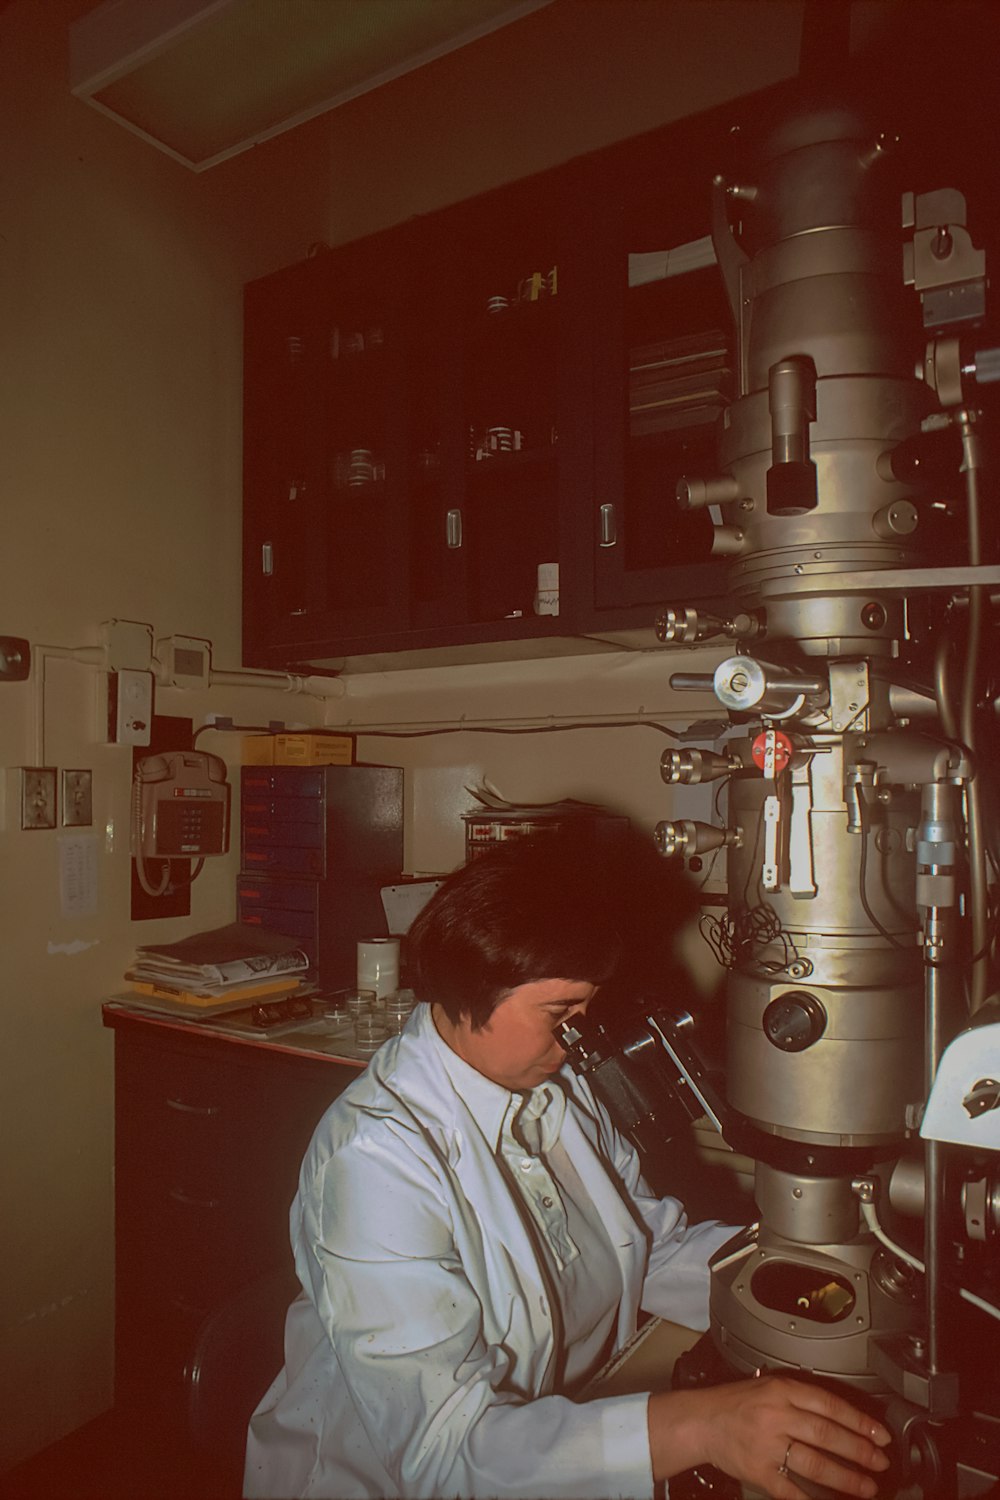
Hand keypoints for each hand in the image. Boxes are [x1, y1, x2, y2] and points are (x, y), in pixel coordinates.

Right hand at [648, 1374, 891, 1498]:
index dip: (859, 1422)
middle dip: (859, 1451)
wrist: (700, 1420)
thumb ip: (801, 1397)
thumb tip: (843, 1416)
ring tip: (865, 1487)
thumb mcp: (768, 1386)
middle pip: (826, 1434)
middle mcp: (776, 1415)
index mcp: (781, 1391)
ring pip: (814, 1463)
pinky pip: (790, 1489)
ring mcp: (767, 1445)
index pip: (829, 1405)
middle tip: (880, 1462)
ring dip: (845, 1478)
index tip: (880, 1435)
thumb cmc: (735, 1403)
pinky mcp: (758, 1471)